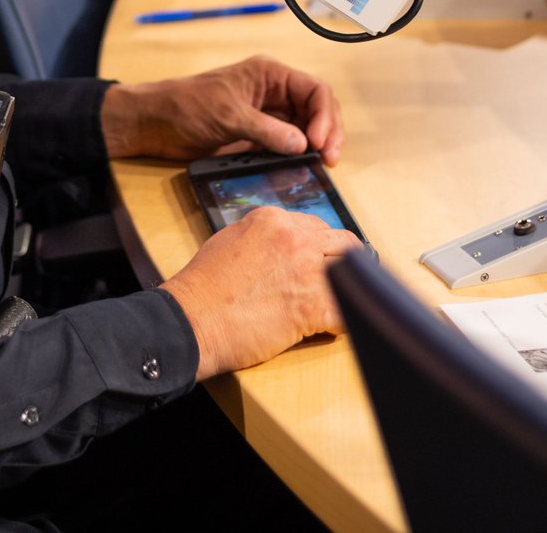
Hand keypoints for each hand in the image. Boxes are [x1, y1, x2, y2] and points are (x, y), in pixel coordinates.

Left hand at [101, 54, 343, 166]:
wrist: (156, 123)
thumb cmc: (187, 105)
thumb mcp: (229, 114)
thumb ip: (267, 130)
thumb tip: (302, 145)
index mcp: (269, 75)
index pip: (314, 90)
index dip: (324, 115)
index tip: (320, 142)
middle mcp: (273, 93)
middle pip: (317, 110)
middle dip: (328, 132)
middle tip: (330, 159)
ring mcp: (267, 116)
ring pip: (306, 129)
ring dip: (316, 146)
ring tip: (321, 166)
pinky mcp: (258, 137)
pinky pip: (288, 146)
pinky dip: (298, 157)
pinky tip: (302, 169)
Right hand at [161, 207, 359, 377]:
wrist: (193, 318)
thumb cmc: (203, 286)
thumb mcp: (229, 240)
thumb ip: (261, 237)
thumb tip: (279, 246)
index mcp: (273, 220)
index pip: (316, 225)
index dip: (320, 245)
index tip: (321, 259)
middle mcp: (295, 238)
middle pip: (342, 243)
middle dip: (344, 261)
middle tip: (342, 278)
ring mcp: (307, 271)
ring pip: (352, 274)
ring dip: (349, 289)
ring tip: (346, 301)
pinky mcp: (313, 306)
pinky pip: (347, 313)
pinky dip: (344, 323)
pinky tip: (335, 328)